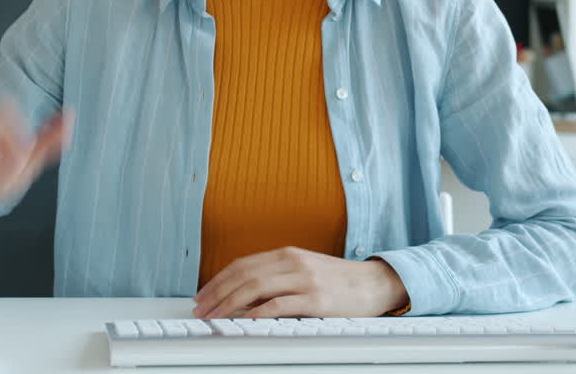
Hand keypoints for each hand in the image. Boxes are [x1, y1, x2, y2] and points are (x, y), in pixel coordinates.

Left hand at [191, 247, 408, 318]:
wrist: (374, 283)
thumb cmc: (338, 281)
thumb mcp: (305, 270)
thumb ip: (277, 277)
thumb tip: (243, 294)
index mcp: (287, 254)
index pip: (243, 264)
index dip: (218, 280)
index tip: (202, 295)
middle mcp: (293, 262)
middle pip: (244, 274)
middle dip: (217, 293)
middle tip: (201, 309)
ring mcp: (304, 279)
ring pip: (256, 287)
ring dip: (230, 303)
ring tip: (215, 317)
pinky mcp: (316, 299)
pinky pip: (279, 305)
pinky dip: (257, 313)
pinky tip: (244, 321)